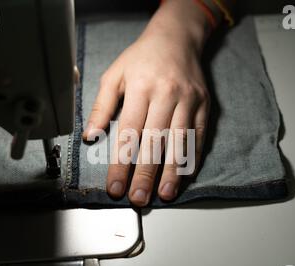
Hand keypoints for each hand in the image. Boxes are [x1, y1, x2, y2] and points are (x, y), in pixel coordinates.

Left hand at [83, 0, 211, 205]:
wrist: (176, 38)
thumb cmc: (141, 59)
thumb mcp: (114, 75)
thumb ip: (101, 106)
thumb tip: (90, 137)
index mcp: (140, 88)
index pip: (129, 133)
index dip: (121, 164)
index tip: (115, 187)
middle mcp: (167, 95)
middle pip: (155, 141)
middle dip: (146, 174)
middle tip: (139, 198)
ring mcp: (188, 100)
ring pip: (179, 142)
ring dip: (172, 171)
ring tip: (164, 194)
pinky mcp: (203, 105)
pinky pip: (198, 135)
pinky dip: (193, 157)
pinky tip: (185, 175)